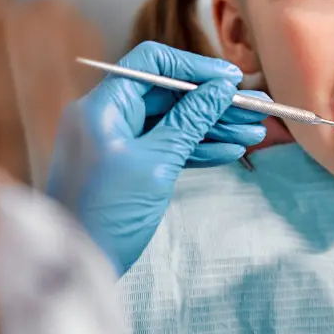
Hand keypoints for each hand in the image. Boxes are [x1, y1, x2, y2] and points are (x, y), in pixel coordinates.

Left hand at [47, 42, 267, 274]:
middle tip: (255, 109)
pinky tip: (230, 151)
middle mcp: (107, 116)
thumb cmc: (107, 214)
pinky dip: (196, 148)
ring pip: (172, 121)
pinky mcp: (126, 166)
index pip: (152, 64)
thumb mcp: (156, 164)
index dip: (194, 68)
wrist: (78, 269)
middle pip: (168, 94)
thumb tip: (220, 88)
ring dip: (212, 127)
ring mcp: (116, 142)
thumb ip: (190, 121)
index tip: (231, 80)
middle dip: (213, 102)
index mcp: (103, 106)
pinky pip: (165, 146)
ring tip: (253, 133)